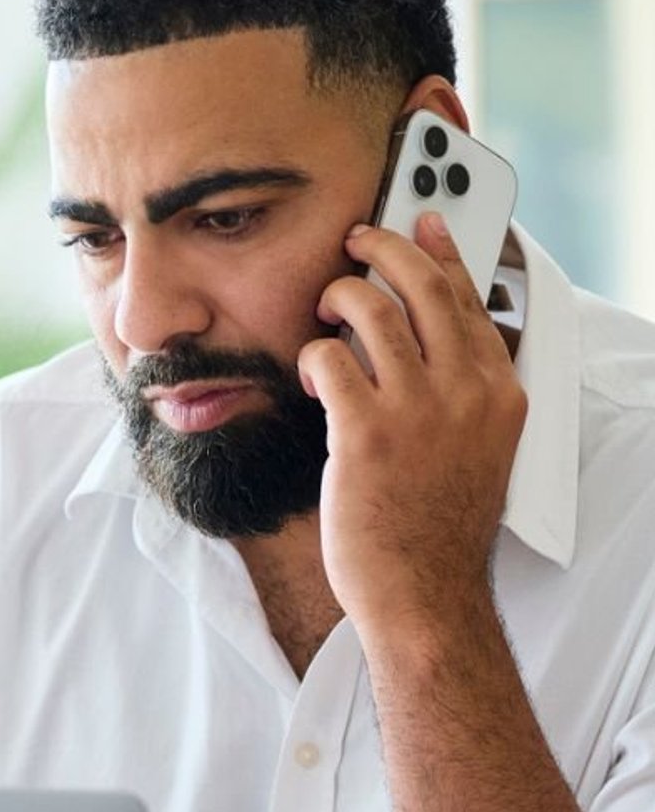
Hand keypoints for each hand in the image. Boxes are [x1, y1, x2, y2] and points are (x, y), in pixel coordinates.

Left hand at [296, 214, 526, 638]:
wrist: (424, 590)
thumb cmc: (438, 525)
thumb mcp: (477, 449)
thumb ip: (461, 394)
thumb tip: (426, 343)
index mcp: (500, 393)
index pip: (471, 299)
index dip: (442, 253)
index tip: (423, 222)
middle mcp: (466, 392)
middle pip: (423, 287)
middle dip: (383, 249)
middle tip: (355, 241)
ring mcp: (418, 410)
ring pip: (370, 310)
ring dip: (338, 300)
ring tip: (324, 312)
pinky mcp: (366, 431)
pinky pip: (328, 358)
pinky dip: (312, 357)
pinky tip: (311, 378)